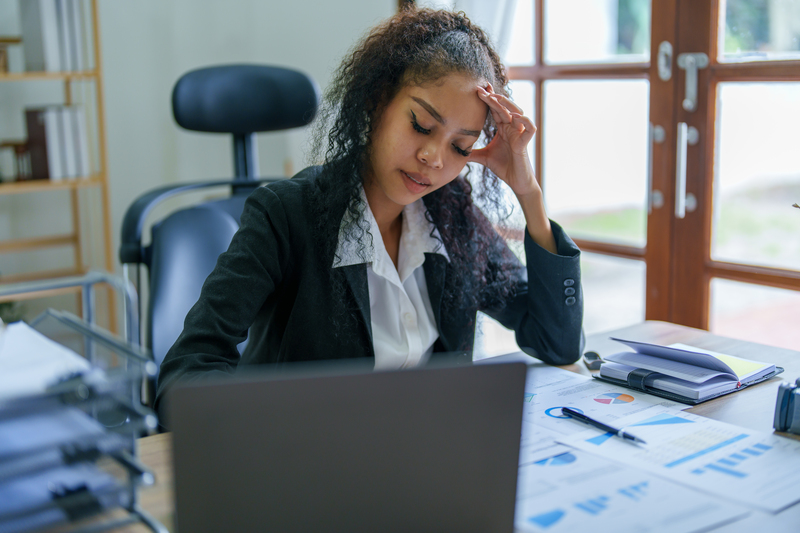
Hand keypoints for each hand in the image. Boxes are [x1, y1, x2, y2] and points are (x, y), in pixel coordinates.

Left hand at [471, 85, 556, 253]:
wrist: (516, 182)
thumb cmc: (503, 167)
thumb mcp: (484, 157)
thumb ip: (472, 152)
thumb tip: (456, 152)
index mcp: (503, 128)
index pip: (495, 110)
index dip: (488, 99)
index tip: (477, 90)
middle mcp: (512, 127)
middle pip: (504, 107)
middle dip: (493, 98)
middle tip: (481, 90)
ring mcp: (520, 134)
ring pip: (517, 112)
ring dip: (506, 104)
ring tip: (495, 98)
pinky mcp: (526, 143)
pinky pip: (530, 127)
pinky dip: (524, 121)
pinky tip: (514, 116)